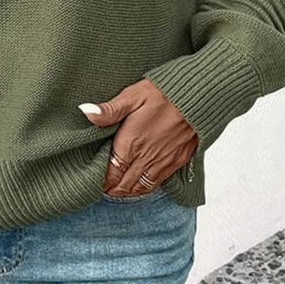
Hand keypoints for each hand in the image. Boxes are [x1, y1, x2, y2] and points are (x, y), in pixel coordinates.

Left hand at [78, 78, 198, 196]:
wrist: (199, 97)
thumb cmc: (164, 92)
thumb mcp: (132, 95)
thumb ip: (109, 109)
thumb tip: (85, 111)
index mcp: (130, 143)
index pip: (111, 172)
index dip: (101, 180)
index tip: (92, 180)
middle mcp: (145, 157)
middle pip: (123, 184)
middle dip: (111, 188)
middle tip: (102, 189)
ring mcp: (162, 162)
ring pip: (140, 187)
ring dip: (127, 191)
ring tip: (117, 190)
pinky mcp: (177, 161)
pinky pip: (157, 183)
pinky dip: (145, 188)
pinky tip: (140, 185)